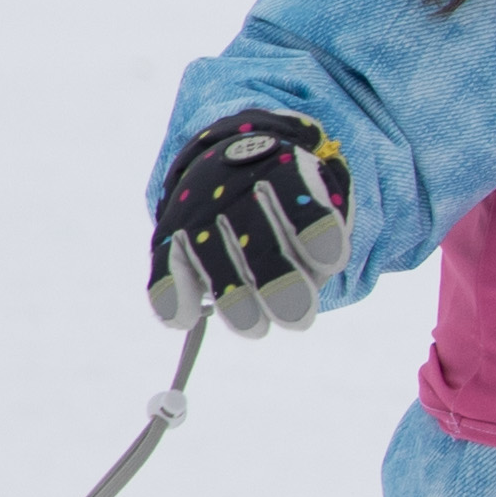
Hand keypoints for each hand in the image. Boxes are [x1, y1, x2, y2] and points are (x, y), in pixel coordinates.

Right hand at [149, 109, 354, 331]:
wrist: (232, 168)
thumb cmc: (292, 203)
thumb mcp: (320, 202)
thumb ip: (323, 237)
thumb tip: (316, 273)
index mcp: (284, 173)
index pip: (301, 202)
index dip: (316, 233)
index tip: (330, 263)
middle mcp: (236, 189)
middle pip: (257, 239)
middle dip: (279, 283)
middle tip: (297, 318)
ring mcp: (198, 212)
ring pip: (212, 257)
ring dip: (233, 298)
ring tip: (254, 328)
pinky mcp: (169, 234)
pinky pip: (165, 264)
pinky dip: (170, 292)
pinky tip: (183, 319)